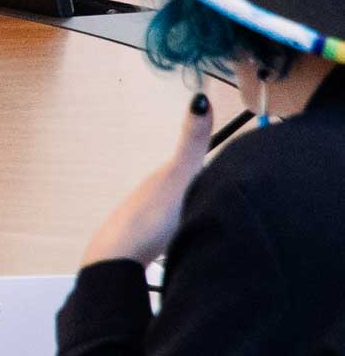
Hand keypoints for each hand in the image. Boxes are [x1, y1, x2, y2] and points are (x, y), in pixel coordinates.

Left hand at [81, 95, 216, 265]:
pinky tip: (192, 236)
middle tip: (233, 194)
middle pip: (185, 185)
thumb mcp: (180, 176)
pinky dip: (186, 226)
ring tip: (217, 215)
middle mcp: (153, 192)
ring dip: (195, 207)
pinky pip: (173, 227)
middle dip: (205, 186)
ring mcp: (147, 216)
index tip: (237, 168)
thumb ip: (192, 143)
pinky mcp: (147, 240)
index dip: (213, 164)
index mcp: (164, 176)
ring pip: (178, 206)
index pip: (193, 164)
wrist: (119, 256)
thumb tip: (200, 99)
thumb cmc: (154, 215)